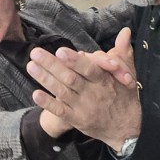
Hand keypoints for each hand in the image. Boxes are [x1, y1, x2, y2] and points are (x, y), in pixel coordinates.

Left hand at [26, 28, 142, 151]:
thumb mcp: (128, 73)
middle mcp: (93, 93)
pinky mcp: (77, 119)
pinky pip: (60, 111)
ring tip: (31, 66)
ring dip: (45, 79)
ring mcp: (83, 107)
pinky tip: (35, 94)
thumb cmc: (125, 97)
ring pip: (62, 92)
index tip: (60, 51)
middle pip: (70, 78)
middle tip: (35, 52)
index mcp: (105, 80)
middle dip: (52, 65)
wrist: (126, 128)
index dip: (75, 61)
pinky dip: (48, 103)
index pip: (89, 69)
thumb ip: (122, 52)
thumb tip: (125, 30)